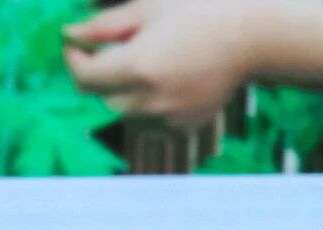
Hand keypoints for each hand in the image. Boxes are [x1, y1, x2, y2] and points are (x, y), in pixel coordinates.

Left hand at [63, 0, 260, 125]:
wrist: (252, 37)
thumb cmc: (199, 10)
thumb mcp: (146, 7)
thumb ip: (104, 25)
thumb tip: (70, 35)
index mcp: (138, 67)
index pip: (86, 78)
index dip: (74, 61)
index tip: (75, 45)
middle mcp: (152, 100)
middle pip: (104, 97)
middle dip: (100, 75)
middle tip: (109, 49)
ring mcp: (171, 117)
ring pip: (127, 112)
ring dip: (124, 90)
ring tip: (145, 60)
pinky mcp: (186, 125)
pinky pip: (152, 120)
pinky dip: (148, 102)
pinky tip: (167, 77)